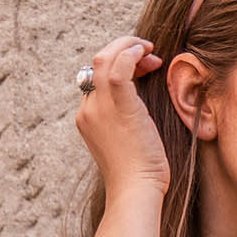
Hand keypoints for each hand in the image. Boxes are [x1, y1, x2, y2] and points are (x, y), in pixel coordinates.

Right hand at [76, 34, 169, 197]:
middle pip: (97, 63)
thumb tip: (141, 103)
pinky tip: (147, 53)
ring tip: (149, 49)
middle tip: (149, 54)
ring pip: (105, 58)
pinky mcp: (118, 107)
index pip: (97, 78)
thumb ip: (126, 120)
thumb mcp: (127, 141)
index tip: (144, 67)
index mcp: (87, 118)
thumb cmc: (139, 173)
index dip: (120, 64)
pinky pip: (118, 67)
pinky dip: (131, 53)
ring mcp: (99, 107)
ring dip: (128, 46)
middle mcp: (88, 109)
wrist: (135, 191)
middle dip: (123, 51)